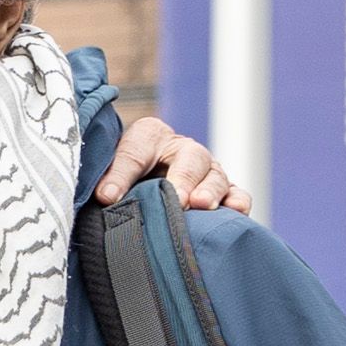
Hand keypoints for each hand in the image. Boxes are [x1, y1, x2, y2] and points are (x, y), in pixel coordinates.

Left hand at [102, 115, 243, 214]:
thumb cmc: (126, 173)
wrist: (146, 176)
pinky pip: (236, 192)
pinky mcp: (222, 189)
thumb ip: (112, 178)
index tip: (109, 197)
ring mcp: (206, 170)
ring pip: (215, 176)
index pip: (136, 150)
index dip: (123, 173)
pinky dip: (238, 200)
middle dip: (184, 179)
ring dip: (210, 191)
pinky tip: (236, 210)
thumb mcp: (111, 167)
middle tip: (178, 199)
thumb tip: (107, 196)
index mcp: (150, 135)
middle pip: (190, 158)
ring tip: (202, 205)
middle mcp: (183, 149)